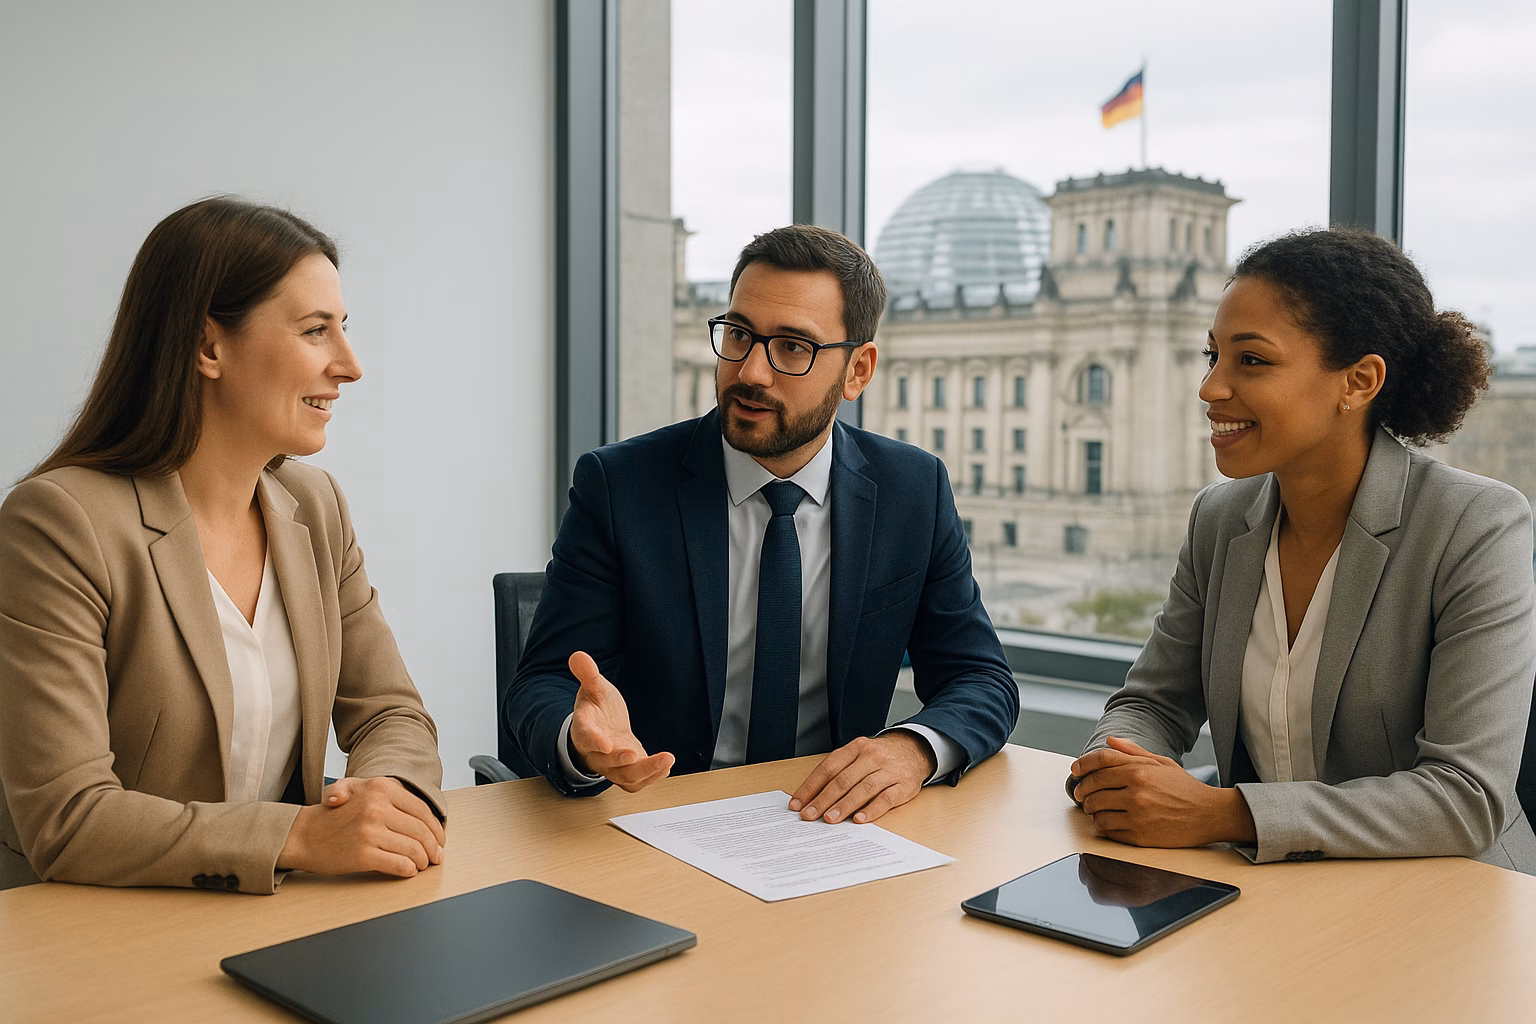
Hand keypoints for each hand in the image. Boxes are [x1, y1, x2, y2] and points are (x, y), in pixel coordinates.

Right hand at [278, 776, 445, 877]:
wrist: (303, 834)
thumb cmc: (333, 815)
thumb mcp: (359, 788)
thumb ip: (390, 794)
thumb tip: (425, 816)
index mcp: (381, 788)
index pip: (422, 810)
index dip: (436, 828)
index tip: (439, 839)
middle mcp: (377, 807)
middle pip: (421, 831)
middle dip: (433, 848)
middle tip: (436, 857)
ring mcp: (370, 831)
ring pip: (413, 849)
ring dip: (423, 861)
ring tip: (422, 864)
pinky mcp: (363, 854)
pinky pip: (398, 864)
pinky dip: (408, 870)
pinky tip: (408, 871)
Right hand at [567, 651, 673, 791]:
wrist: (600, 727)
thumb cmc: (596, 708)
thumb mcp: (594, 688)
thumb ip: (588, 674)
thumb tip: (578, 656)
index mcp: (585, 729)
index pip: (586, 737)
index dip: (594, 741)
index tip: (605, 744)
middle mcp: (597, 752)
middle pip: (606, 763)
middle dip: (621, 761)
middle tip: (636, 754)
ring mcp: (612, 764)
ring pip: (624, 777)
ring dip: (645, 772)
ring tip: (666, 761)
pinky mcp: (627, 770)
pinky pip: (636, 782)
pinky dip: (651, 777)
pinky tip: (666, 766)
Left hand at [788, 732, 935, 824]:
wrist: (915, 750)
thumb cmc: (879, 757)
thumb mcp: (858, 755)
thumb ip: (838, 771)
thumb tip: (811, 797)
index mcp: (856, 748)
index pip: (829, 767)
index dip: (811, 786)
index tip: (798, 803)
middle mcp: (872, 757)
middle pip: (844, 779)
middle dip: (823, 799)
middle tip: (809, 815)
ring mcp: (889, 771)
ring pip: (863, 788)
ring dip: (844, 805)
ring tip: (830, 819)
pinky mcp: (904, 786)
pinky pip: (887, 799)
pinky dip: (872, 809)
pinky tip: (860, 819)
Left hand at [1070, 736, 1254, 847]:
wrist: (1209, 815)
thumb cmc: (1185, 788)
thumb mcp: (1162, 763)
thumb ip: (1133, 752)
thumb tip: (1110, 740)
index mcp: (1140, 769)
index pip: (1100, 761)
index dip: (1083, 764)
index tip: (1075, 771)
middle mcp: (1136, 790)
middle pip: (1093, 787)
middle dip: (1082, 790)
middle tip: (1081, 794)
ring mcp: (1137, 814)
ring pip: (1096, 811)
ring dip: (1091, 810)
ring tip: (1095, 809)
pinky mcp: (1139, 835)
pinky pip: (1107, 830)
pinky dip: (1102, 825)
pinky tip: (1107, 821)